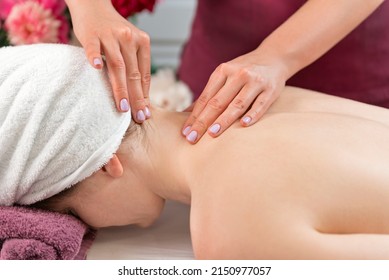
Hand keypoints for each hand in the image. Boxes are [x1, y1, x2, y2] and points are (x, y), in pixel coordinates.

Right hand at [67, 0, 150, 121]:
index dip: (145, 96)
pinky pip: (93, 47)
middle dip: (137, 98)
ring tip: (123, 107)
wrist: (93, 5)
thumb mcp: (129, 45)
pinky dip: (94, 57)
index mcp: (142, 42)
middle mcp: (129, 38)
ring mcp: (110, 35)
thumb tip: (141, 97)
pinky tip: (96, 68)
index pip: (143, 75)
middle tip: (139, 117)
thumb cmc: (112, 31)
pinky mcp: (92, 33)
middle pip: (133, 74)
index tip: (145, 113)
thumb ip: (135, 65)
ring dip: (120, 88)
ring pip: (117, 65)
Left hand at [181, 50, 287, 143]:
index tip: (185, 132)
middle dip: (203, 121)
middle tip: (192, 138)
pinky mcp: (271, 89)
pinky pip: (260, 104)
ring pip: (237, 104)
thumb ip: (209, 94)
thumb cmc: (244, 71)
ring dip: (224, 120)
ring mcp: (255, 81)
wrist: (275, 56)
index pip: (205, 98)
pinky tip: (243, 125)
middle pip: (218, 102)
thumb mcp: (225, 76)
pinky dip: (252, 114)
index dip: (194, 116)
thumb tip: (187, 113)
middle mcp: (238, 75)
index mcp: (223, 71)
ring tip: (212, 133)